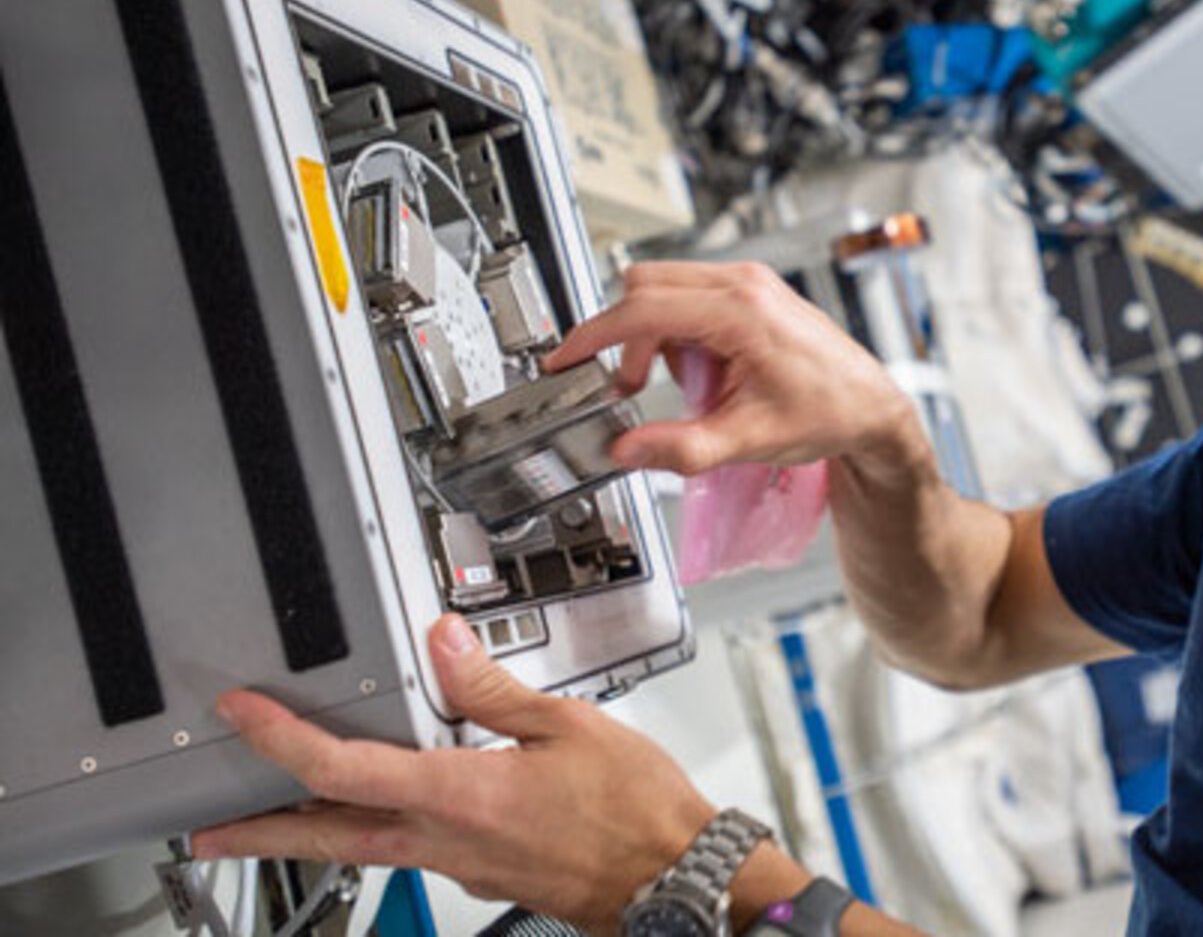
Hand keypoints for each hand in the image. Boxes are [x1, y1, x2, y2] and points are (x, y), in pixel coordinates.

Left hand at [192, 615, 716, 933]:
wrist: (678, 878)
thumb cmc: (636, 810)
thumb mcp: (569, 726)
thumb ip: (495, 688)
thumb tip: (442, 641)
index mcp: (458, 794)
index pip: (341, 769)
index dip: (280, 740)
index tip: (242, 716)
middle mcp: (445, 839)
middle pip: (328, 837)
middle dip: (261, 833)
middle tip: (207, 832)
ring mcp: (463, 866)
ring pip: (367, 849)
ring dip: (316, 832)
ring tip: (283, 817)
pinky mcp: (486, 876)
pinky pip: (416, 850)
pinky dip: (385, 830)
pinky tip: (397, 809)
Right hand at [544, 262, 918, 475]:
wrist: (870, 407)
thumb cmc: (830, 413)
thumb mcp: (748, 439)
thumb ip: (681, 448)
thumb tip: (629, 450)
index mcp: (741, 310)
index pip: (642, 309)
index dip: (593, 335)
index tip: (567, 357)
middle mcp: (744, 284)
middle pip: (645, 288)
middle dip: (626, 337)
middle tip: (632, 385)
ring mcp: (750, 283)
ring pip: (665, 288)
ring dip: (655, 335)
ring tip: (687, 387)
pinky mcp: (752, 291)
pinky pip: (691, 296)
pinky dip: (680, 331)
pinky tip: (707, 373)